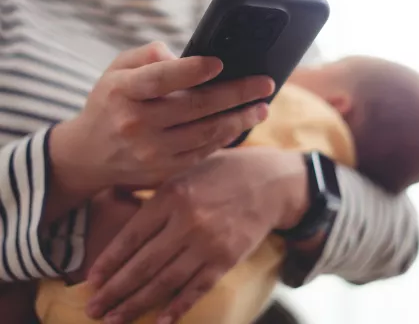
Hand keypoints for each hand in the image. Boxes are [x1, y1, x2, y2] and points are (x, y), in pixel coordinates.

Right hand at [50, 42, 273, 194]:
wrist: (89, 154)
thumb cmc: (110, 103)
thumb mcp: (117, 70)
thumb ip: (148, 56)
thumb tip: (186, 57)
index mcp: (122, 92)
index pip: (160, 80)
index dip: (191, 71)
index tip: (221, 63)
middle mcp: (136, 124)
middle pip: (195, 107)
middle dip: (236, 94)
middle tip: (266, 84)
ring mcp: (151, 152)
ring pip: (206, 133)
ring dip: (239, 119)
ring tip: (262, 107)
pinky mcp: (164, 170)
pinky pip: (203, 152)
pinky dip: (226, 137)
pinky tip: (241, 124)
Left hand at [85, 148, 307, 323]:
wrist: (270, 181)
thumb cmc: (224, 171)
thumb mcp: (188, 168)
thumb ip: (158, 189)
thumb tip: (119, 203)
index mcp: (173, 194)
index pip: (132, 235)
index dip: (109, 261)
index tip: (91, 280)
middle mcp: (188, 221)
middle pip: (143, 264)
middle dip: (114, 290)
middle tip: (92, 309)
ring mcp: (208, 243)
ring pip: (165, 282)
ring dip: (136, 304)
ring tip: (114, 320)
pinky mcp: (227, 259)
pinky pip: (196, 288)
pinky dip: (177, 307)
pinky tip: (159, 321)